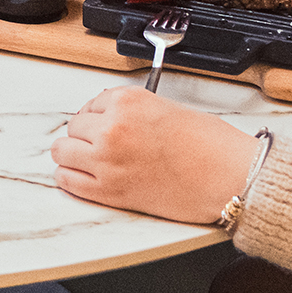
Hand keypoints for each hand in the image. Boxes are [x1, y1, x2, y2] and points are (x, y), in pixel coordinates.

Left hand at [50, 86, 259, 223]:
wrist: (229, 177)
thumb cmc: (210, 145)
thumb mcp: (165, 107)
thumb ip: (130, 110)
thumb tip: (106, 117)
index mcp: (127, 102)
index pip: (91, 104)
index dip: (99, 116)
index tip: (106, 124)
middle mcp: (112, 127)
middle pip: (74, 127)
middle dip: (87, 135)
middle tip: (104, 144)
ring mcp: (106, 160)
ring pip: (62, 152)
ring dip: (74, 155)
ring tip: (91, 160)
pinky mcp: (108, 191)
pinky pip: (67, 180)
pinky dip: (71, 178)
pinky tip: (84, 177)